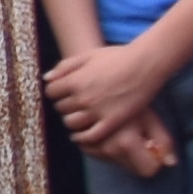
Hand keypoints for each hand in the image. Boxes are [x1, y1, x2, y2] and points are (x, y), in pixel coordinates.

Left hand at [46, 27, 178, 148]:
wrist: (146, 64)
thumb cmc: (117, 57)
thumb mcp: (88, 55)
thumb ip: (65, 66)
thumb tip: (46, 79)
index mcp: (75, 81)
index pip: (51, 92)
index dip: (55, 91)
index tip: (62, 91)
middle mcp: (83, 98)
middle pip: (61, 108)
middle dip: (64, 105)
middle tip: (72, 103)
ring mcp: (97, 111)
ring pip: (71, 123)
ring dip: (71, 120)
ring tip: (77, 116)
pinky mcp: (112, 122)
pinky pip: (90, 136)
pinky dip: (81, 137)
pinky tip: (80, 135)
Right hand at [89, 108, 180, 177]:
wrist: (98, 88)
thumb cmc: (129, 100)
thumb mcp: (151, 118)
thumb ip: (164, 141)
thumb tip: (171, 163)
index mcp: (126, 144)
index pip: (148, 170)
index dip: (154, 160)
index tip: (152, 146)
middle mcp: (108, 150)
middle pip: (132, 169)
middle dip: (138, 156)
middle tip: (138, 136)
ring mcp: (93, 149)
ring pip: (117, 162)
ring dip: (123, 153)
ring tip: (122, 131)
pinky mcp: (84, 146)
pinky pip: (103, 156)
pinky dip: (108, 149)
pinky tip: (109, 133)